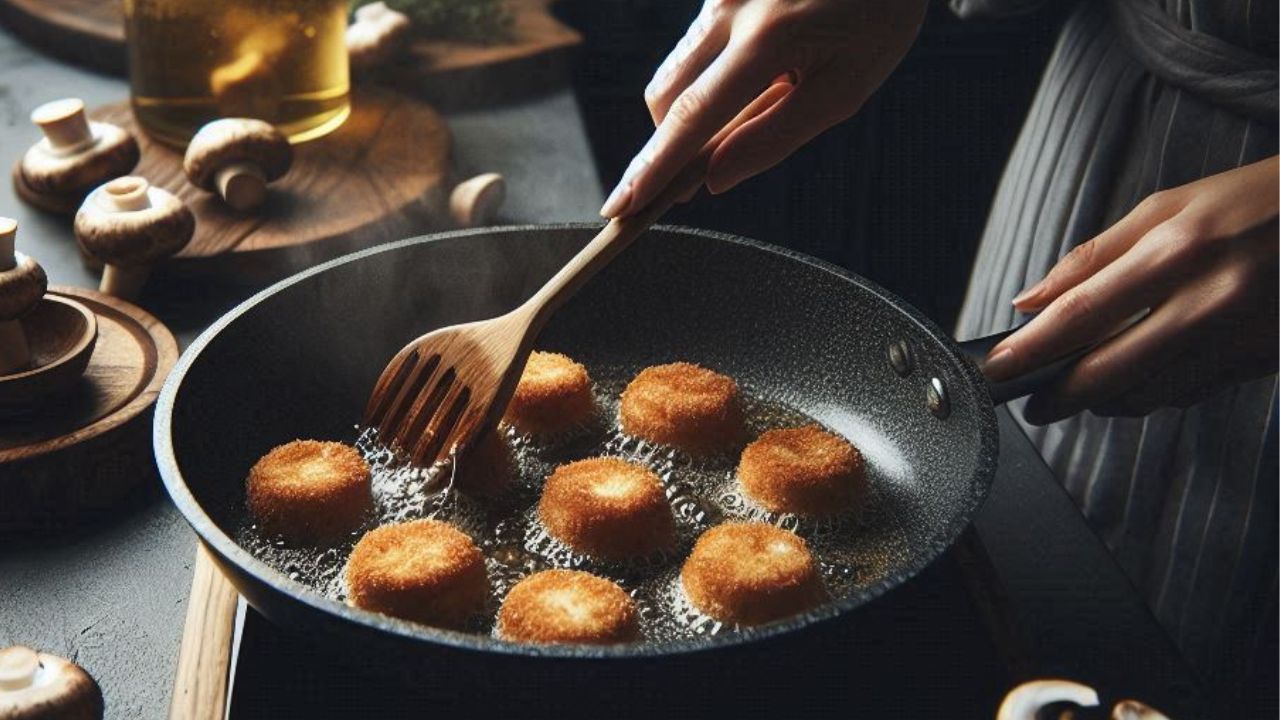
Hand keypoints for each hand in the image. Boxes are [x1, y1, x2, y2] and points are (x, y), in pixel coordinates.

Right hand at [600, 0, 926, 217]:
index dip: (654, 169)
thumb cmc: (878, 15)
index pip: (693, 117)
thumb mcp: (846, 87)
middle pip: (665, 97)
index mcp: (768, 38)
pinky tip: (769, 66)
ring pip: (677, 71)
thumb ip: (776, 136)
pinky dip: (715, 75)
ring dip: (700, 107)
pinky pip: (697, 46)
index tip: (621, 207)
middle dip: (671, 145)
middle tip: (698, 181)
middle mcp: (730, 7)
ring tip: (771, 97)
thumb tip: (714, 180)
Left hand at [984, 156, 1279, 423]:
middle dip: (1058, 395)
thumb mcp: (1172, 207)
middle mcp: (1210, 297)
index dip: (1032, 349)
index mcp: (1179, 247)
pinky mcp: (1264, 361)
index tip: (997, 369)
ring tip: (1074, 393)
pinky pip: (1189, 393)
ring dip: (1101, 401)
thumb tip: (1031, 301)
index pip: (1083, 312)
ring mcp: (1242, 336)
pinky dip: (1149, 395)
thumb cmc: (1258, 201)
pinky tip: (1129, 385)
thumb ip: (1094, 257)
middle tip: (1030, 402)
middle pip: (1110, 369)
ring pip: (1149, 393)